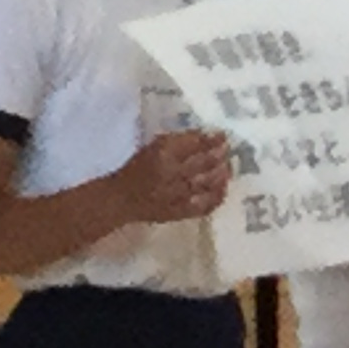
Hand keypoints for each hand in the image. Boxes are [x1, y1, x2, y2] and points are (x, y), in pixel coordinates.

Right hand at [117, 129, 231, 225]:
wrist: (119, 199)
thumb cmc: (135, 168)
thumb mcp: (152, 146)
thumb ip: (178, 142)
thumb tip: (206, 137)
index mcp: (162, 152)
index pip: (195, 142)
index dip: (212, 139)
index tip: (222, 135)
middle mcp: (172, 172)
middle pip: (205, 162)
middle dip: (220, 154)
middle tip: (228, 150)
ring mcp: (176, 194)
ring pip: (207, 182)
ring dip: (221, 173)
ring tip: (227, 167)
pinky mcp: (179, 212)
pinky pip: (204, 205)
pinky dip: (217, 196)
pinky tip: (222, 188)